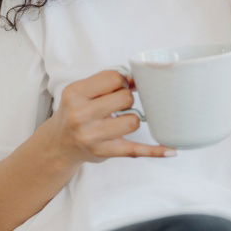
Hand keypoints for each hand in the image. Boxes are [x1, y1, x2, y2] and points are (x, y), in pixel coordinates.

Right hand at [45, 70, 176, 163]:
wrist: (58, 144)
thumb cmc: (76, 112)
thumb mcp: (82, 91)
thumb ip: (107, 81)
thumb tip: (140, 77)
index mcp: (75, 93)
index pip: (114, 78)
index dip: (122, 81)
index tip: (118, 88)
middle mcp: (80, 115)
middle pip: (125, 98)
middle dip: (126, 100)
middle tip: (115, 106)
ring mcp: (91, 136)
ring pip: (133, 121)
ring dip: (130, 119)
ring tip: (117, 122)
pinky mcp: (103, 152)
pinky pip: (136, 150)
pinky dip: (155, 152)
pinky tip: (171, 151)